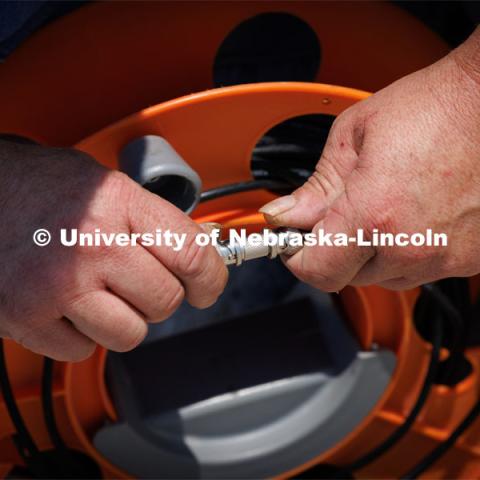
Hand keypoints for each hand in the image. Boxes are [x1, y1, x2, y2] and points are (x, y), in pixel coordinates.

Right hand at [0, 138, 226, 360]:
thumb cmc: (46, 188)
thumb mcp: (111, 186)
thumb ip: (156, 221)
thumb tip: (201, 253)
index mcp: (119, 205)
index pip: (192, 255)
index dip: (211, 278)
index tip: (207, 287)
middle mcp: (91, 245)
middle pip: (165, 301)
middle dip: (161, 296)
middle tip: (141, 281)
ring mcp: (58, 286)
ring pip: (130, 334)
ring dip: (124, 319)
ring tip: (102, 291)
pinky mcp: (27, 318)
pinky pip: (82, 351)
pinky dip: (82, 335)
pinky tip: (69, 305)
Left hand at [260, 28, 479, 291]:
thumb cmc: (432, 109)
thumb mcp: (352, 138)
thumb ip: (314, 188)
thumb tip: (284, 214)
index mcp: (375, 215)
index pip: (317, 271)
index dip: (297, 257)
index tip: (294, 242)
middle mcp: (411, 246)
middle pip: (346, 276)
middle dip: (333, 250)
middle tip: (338, 213)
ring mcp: (444, 257)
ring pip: (382, 276)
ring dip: (370, 250)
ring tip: (382, 205)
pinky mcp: (469, 259)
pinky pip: (418, 268)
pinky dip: (404, 249)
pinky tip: (410, 214)